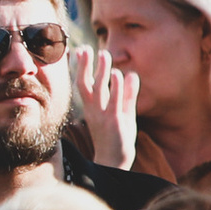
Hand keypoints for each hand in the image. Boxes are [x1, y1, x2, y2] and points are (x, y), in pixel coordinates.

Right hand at [70, 46, 137, 170]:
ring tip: (105, 55)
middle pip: (87, 84)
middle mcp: (94, 110)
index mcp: (91, 108)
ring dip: (102, 71)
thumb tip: (130, 73)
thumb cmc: (115, 137)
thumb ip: (126, 94)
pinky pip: (116, 101)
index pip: (82, 83)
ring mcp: (104, 115)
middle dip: (88, 66)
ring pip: (101, 89)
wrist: (113, 161)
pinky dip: (118, 87)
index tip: (80, 50)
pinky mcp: (116, 121)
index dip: (81, 67)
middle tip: (90, 49)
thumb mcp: (119, 113)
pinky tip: (120, 74)